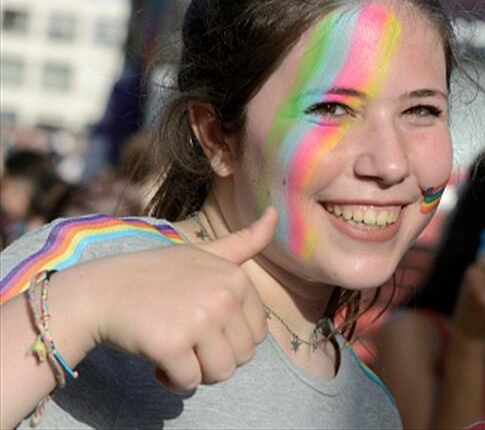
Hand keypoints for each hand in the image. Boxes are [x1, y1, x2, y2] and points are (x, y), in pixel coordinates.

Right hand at [82, 208, 276, 391]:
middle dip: (216, 357)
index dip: (230, 337)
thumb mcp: (203, 252)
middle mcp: (223, 296)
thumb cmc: (153, 275)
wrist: (98, 292)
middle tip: (187, 340)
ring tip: (176, 349)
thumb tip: (275, 214)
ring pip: (222, 373)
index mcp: (235, 278)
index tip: (202, 324)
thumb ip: (242, 242)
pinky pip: (190, 382)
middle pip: (243, 356)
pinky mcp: (172, 344)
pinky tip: (157, 359)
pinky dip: (172, 380)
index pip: (258, 334)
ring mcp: (199, 319)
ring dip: (198, 371)